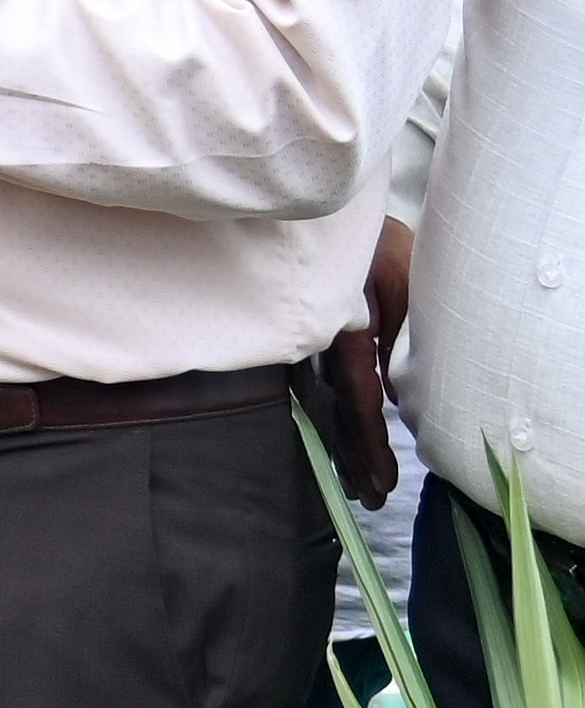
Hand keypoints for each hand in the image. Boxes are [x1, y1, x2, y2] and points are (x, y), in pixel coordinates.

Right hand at [322, 216, 412, 506]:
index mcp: (345, 333)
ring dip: (342, 440)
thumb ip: (397, 334)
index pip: (358, 402)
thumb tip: (391, 394)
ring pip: (324, 399)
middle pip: (337, 412)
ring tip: (356, 482)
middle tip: (368, 500)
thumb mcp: (398, 278)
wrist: (323, 207)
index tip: (379, 486)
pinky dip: (331, 410)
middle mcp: (321, 344)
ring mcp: (310, 341)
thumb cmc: (366, 238)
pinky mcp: (310, 333)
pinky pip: (318, 380)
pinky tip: (337, 428)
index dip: (369, 445)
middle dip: (353, 458)